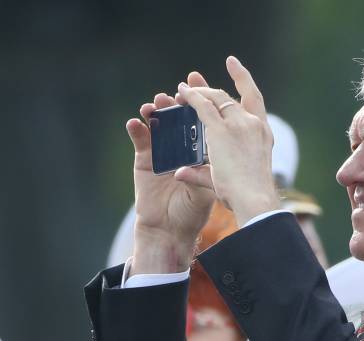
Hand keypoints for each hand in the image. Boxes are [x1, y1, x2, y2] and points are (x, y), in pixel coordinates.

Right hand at [126, 72, 216, 274]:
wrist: (171, 231)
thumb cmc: (193, 210)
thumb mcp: (210, 186)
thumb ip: (213, 165)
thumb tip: (224, 140)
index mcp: (201, 150)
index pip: (203, 119)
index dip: (202, 100)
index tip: (199, 83)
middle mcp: (181, 147)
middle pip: (180, 115)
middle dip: (179, 100)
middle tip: (178, 89)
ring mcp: (162, 151)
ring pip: (159, 123)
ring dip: (157, 111)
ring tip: (156, 104)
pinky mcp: (144, 160)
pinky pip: (140, 139)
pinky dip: (137, 129)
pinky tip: (136, 122)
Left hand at [175, 57, 279, 226]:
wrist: (255, 199)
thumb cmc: (250, 196)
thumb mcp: (237, 177)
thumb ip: (206, 172)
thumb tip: (181, 173)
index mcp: (263, 134)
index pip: (254, 100)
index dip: (243, 80)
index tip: (232, 66)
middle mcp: (254, 124)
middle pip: (232, 97)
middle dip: (212, 87)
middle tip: (196, 78)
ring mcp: (239, 124)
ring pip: (216, 98)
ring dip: (199, 92)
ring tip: (184, 89)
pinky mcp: (221, 130)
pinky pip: (202, 106)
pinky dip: (191, 97)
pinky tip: (181, 93)